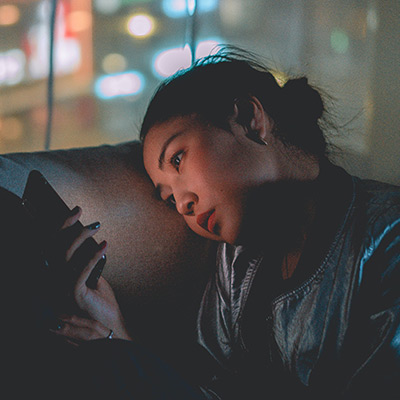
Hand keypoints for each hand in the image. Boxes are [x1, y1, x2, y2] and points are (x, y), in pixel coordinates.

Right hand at [49, 206, 131, 341]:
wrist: (110, 326)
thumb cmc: (102, 303)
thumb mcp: (94, 278)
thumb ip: (88, 264)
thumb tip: (91, 245)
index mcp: (60, 277)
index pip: (54, 249)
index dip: (62, 229)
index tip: (75, 212)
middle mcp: (57, 282)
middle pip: (55, 249)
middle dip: (66, 227)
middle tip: (81, 211)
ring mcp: (63, 290)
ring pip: (66, 257)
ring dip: (82, 238)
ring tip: (96, 227)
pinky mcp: (74, 296)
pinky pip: (81, 271)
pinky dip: (93, 257)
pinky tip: (104, 247)